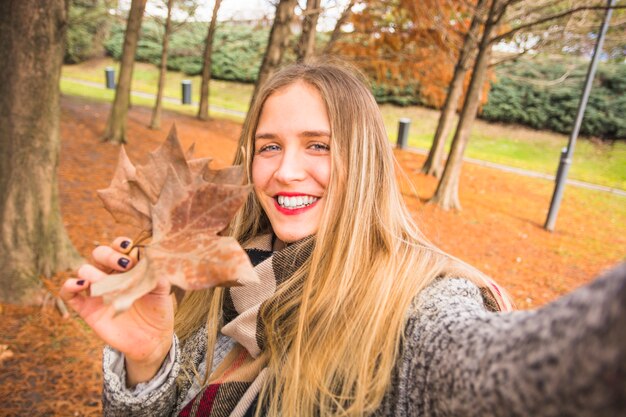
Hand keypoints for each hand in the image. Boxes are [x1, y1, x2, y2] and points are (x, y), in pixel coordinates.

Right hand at [59, 237, 174, 385]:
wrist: (151, 340)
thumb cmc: (158, 311)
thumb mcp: (162, 290)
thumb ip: (157, 273)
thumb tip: (152, 257)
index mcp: (128, 267)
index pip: (119, 247)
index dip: (122, 245)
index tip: (132, 251)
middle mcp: (110, 274)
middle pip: (99, 254)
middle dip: (108, 255)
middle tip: (124, 265)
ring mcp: (97, 290)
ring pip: (84, 270)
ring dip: (92, 272)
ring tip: (106, 282)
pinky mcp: (86, 308)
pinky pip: (68, 293)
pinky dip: (69, 286)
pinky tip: (81, 285)